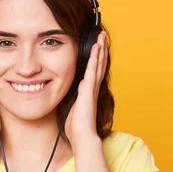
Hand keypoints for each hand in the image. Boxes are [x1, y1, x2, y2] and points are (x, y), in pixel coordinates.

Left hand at [65, 30, 107, 145]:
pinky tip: (97, 47)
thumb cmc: (76, 127)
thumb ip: (72, 98)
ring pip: (97, 63)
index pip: (93, 70)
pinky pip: (93, 70)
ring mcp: (92, 87)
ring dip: (100, 49)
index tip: (97, 46)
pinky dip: (95, 58)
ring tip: (101, 35)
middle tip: (102, 35)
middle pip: (98, 63)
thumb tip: (70, 90)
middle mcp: (92, 87)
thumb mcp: (71, 108)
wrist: (82, 136)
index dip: (96, 58)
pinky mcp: (89, 89)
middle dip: (101, 49)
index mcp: (88, 91)